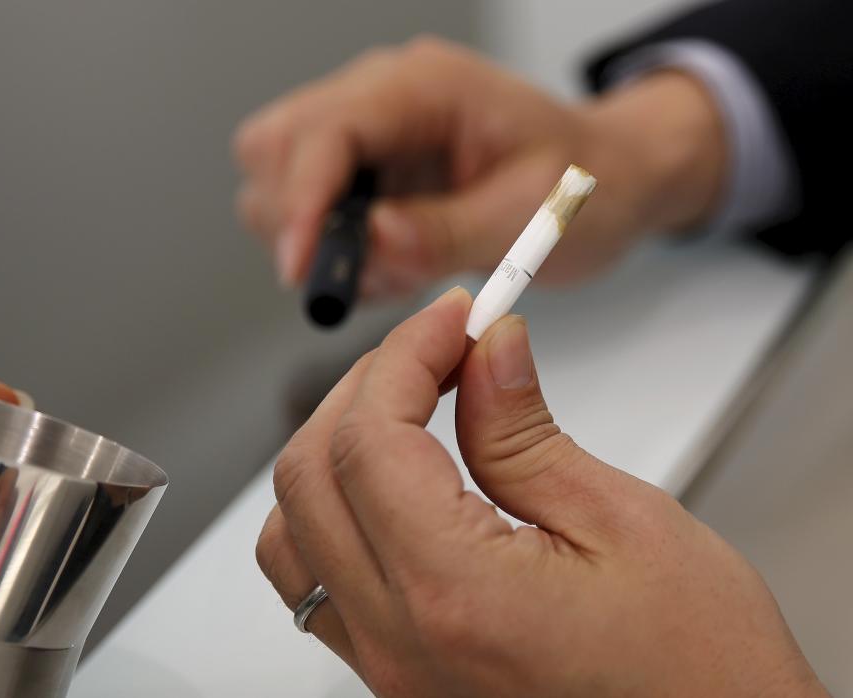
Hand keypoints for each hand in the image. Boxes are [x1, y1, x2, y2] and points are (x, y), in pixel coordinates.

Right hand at [234, 37, 724, 295]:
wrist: (610, 176)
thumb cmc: (587, 183)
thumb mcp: (531, 218)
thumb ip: (449, 231)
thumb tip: (372, 244)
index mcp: (424, 89)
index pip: (326, 131)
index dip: (301, 202)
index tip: (305, 271)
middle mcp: (383, 98)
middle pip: (274, 147)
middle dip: (296, 222)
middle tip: (356, 274)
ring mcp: (370, 132)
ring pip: (277, 180)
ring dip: (317, 242)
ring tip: (394, 269)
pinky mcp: (369, 167)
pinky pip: (310, 209)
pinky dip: (335, 251)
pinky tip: (396, 262)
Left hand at [256, 289, 824, 696]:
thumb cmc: (699, 671)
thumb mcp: (626, 524)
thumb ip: (526, 431)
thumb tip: (486, 351)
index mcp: (457, 594)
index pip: (371, 439)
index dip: (405, 356)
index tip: (452, 318)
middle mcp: (401, 640)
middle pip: (309, 474)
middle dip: (365, 387)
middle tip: (436, 349)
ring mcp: (389, 667)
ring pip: (292, 532)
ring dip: (334, 448)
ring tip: (404, 407)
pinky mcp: (397, 676)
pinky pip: (317, 582)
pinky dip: (333, 510)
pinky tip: (390, 482)